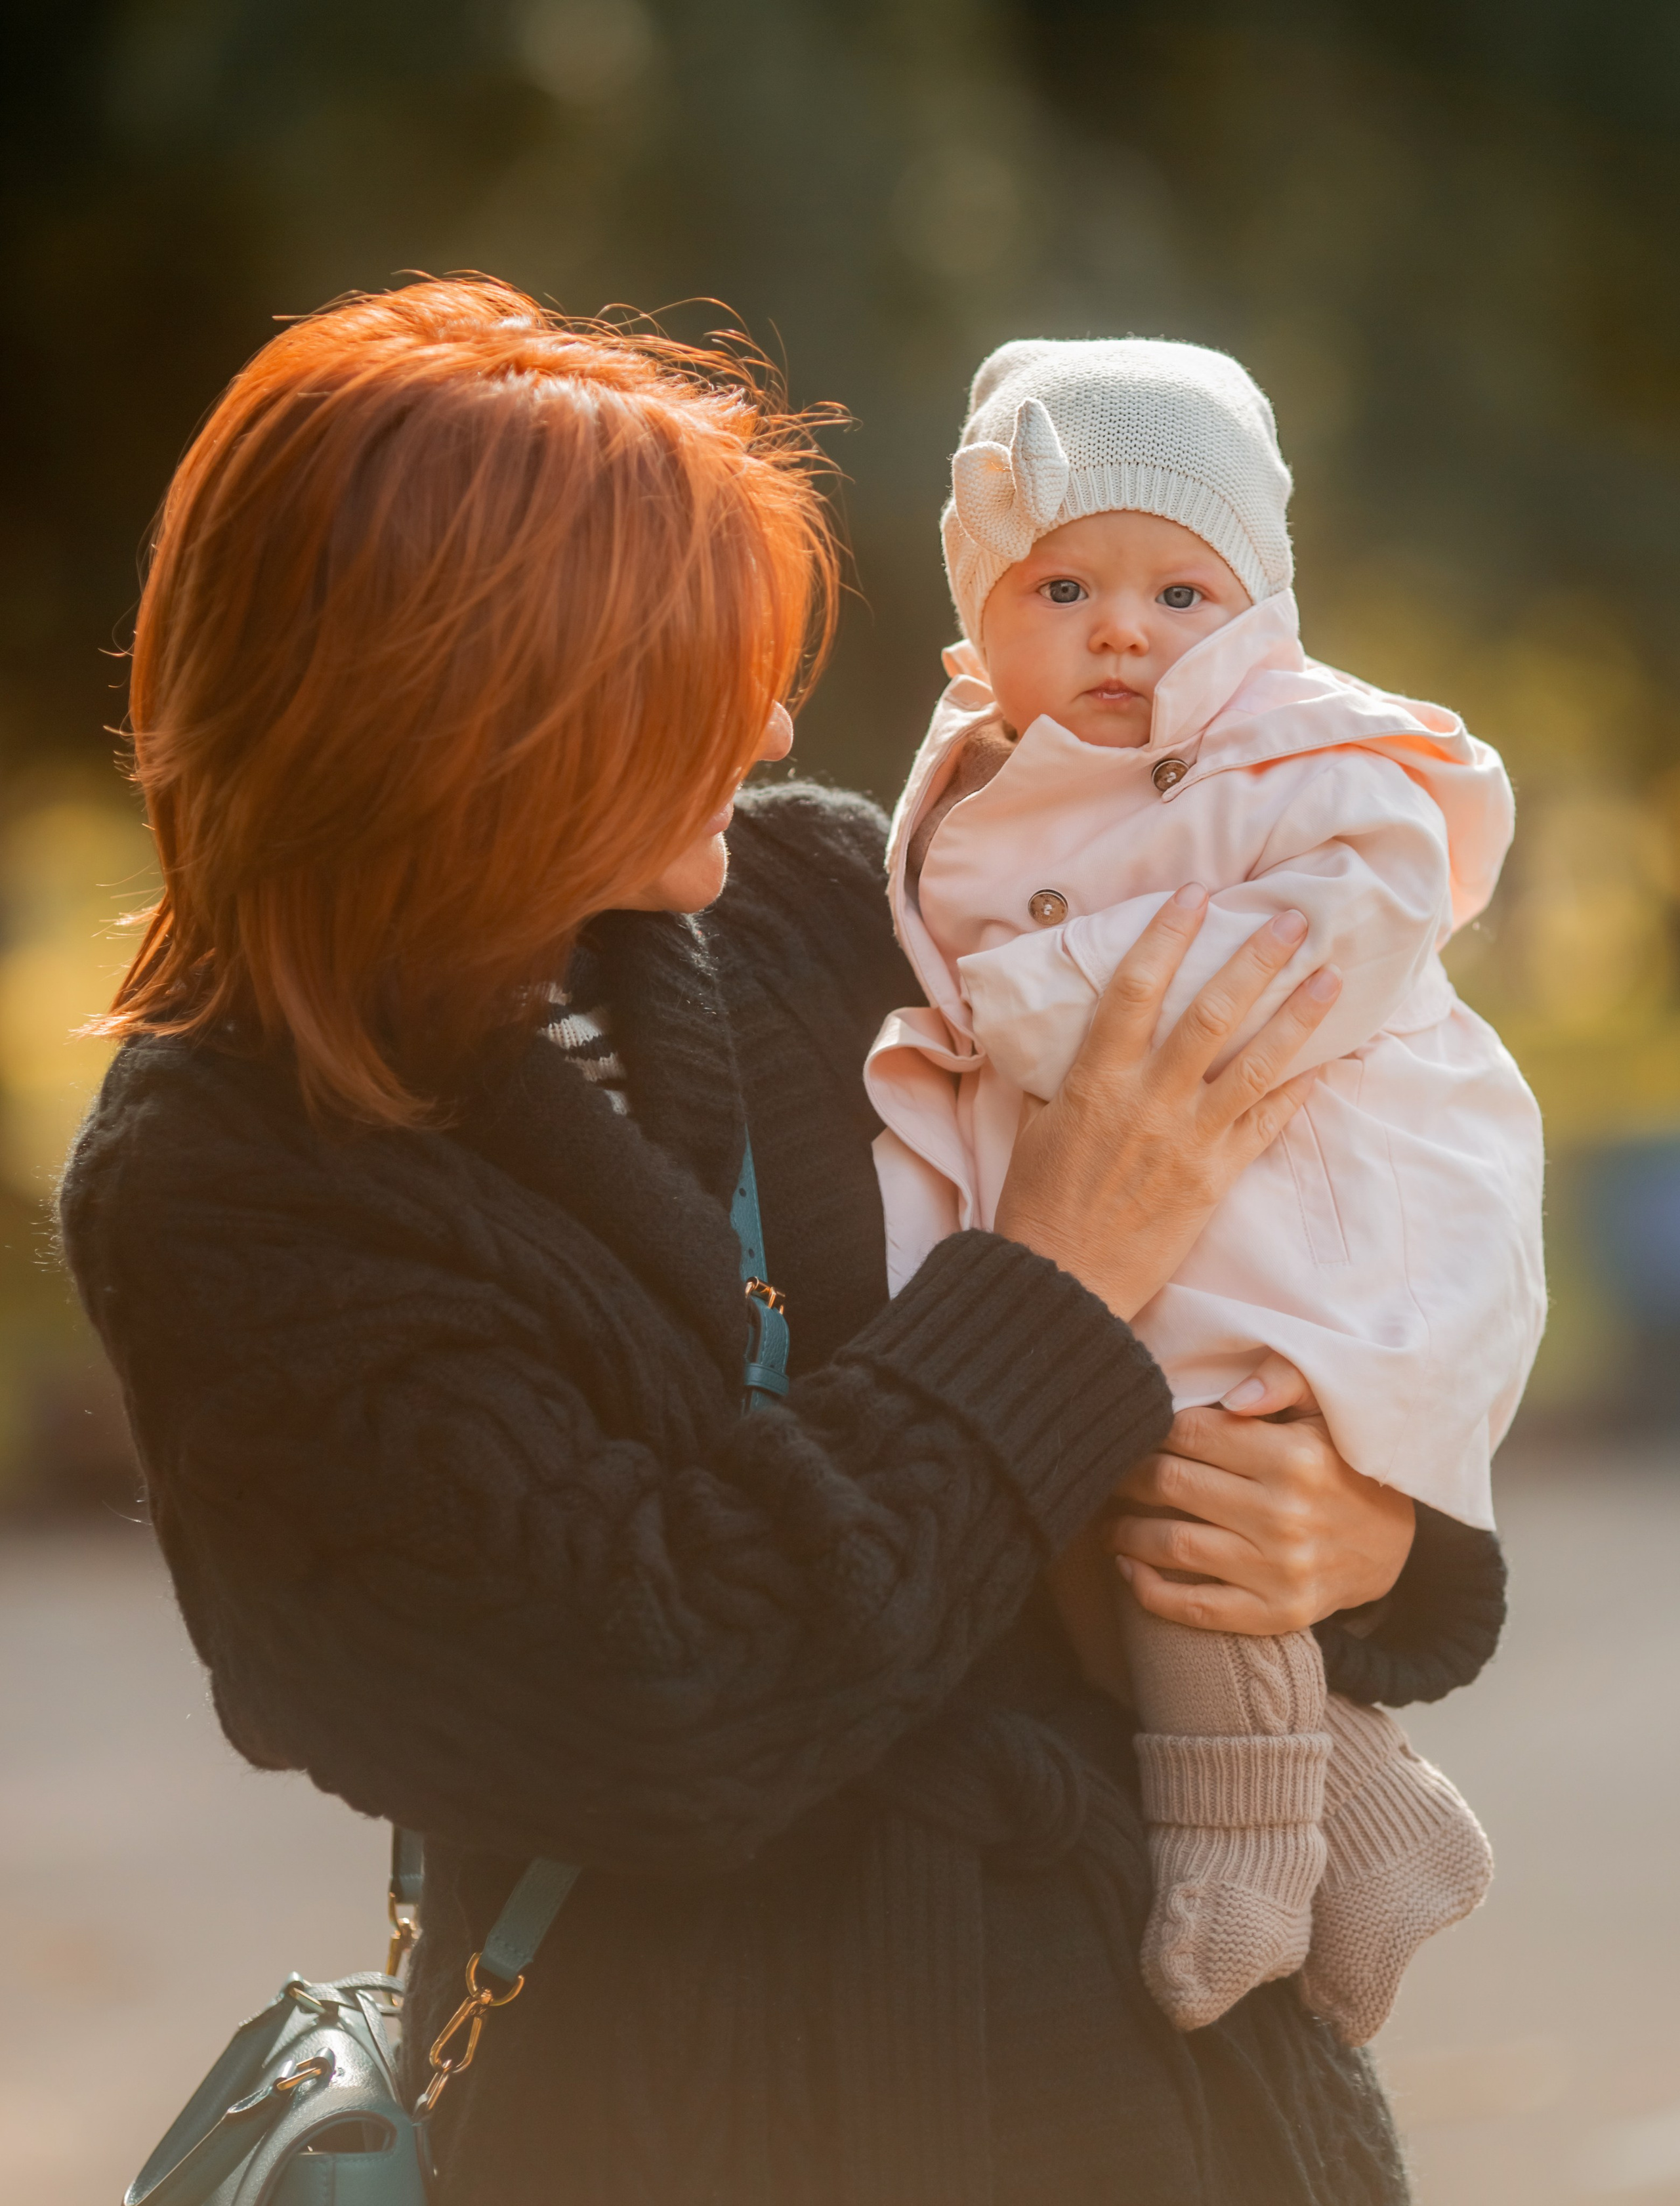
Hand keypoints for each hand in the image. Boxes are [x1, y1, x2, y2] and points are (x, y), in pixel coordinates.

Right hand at [994, 887, 1341, 1318]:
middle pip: (1210, 1013)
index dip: (1167, 936)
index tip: (1196, 894)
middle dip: (1253, 961)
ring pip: (1254, 1063)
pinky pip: (1268, 1123)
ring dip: (1296, 1017)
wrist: (1063, 1283)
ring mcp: (1189, 1139)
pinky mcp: (1216, 1177)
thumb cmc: (1038, 1205)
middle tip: (1290, 920)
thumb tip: (1071, 1034)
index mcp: (1095, 1080)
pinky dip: (1300, 1088)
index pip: (1135, 989)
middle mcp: (1148, 1101)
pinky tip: (1330, 1060)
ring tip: (1331, 978)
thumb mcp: (1037, 1127)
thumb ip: (1062, 1077)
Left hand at [1106, 1357, 1416, 1633]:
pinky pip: (1195, 1607)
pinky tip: (1128, 1570)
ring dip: (1124, 1530)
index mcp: (1294, 1457)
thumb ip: (1284, 1379)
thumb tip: (1232, 1394)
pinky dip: (1148, 1591)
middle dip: (1126, 1474)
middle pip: (1170, 1483)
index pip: (1190, 1432)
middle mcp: (1285, 1514)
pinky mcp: (1276, 1614)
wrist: (1391, 1546)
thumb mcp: (1327, 1410)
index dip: (1151, 1426)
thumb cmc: (1342, 1465)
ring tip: (1110, 1519)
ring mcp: (1280, 1570)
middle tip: (1111, 1470)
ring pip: (1171, 1543)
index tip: (1135, 1428)